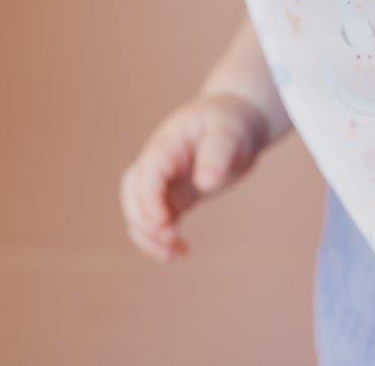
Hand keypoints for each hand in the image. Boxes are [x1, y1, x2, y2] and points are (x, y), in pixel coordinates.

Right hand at [119, 92, 268, 262]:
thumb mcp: (230, 134)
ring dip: (150, 236)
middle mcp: (158, 164)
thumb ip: (218, 155)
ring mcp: (165, 181)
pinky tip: (183, 252)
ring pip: (140, 211)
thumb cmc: (233, 122)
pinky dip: (164, 239)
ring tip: (175, 255)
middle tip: (171, 240)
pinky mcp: (176, 195)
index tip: (165, 225)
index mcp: (166, 145)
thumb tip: (205, 183)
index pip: (146, 175)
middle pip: (133, 194)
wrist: (241, 120)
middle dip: (144, 222)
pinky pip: (159, 220)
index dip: (149, 202)